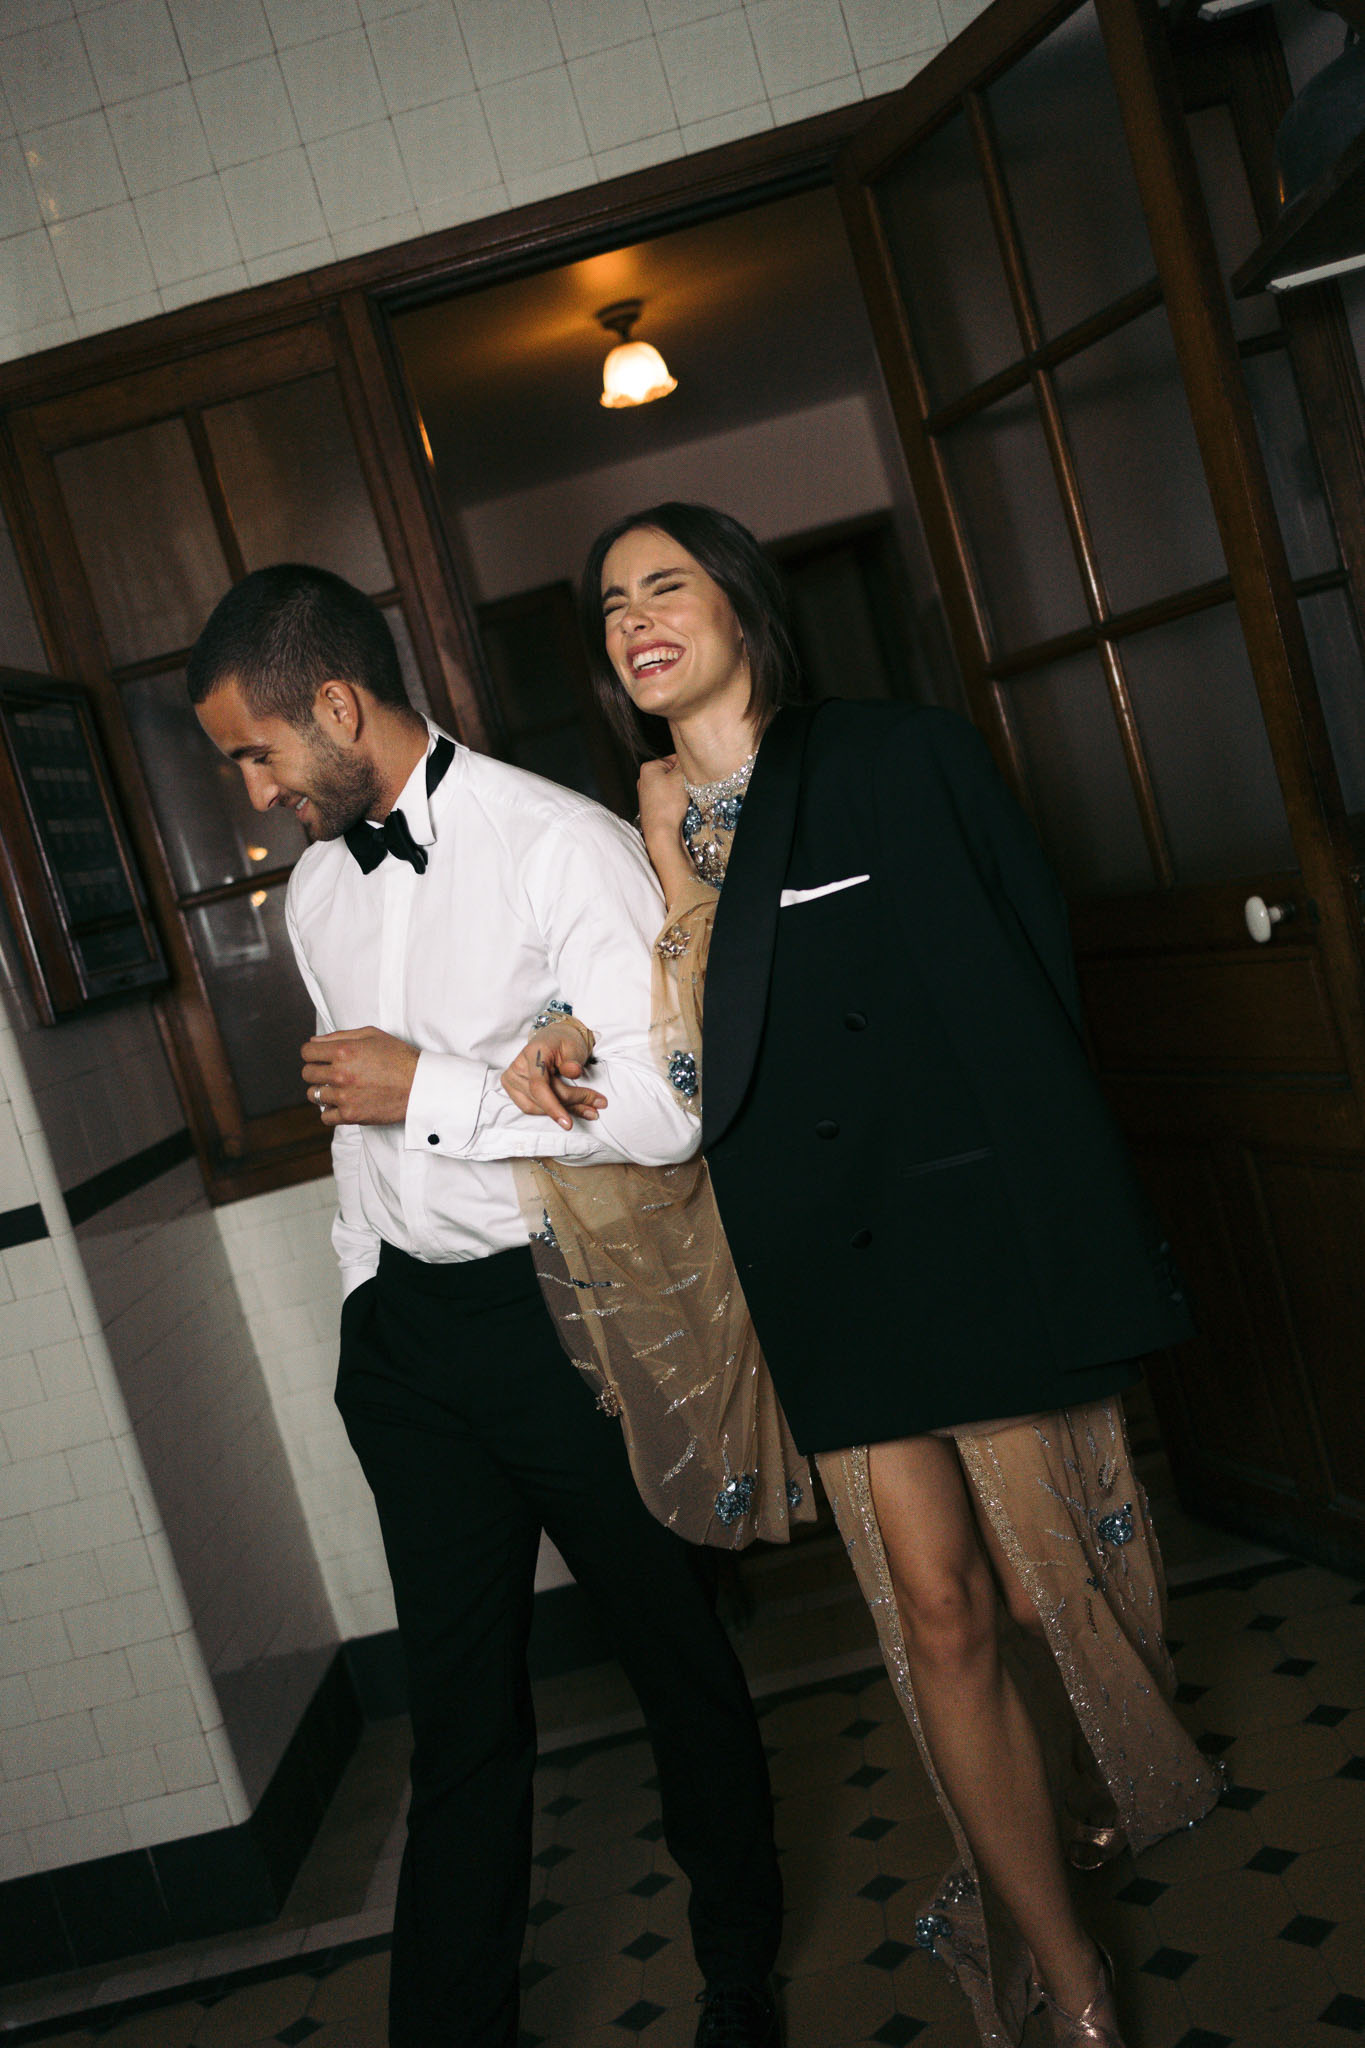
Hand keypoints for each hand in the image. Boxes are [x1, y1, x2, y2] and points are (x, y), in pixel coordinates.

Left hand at [302, 1027, 418, 1125]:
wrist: (421, 1085)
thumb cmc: (399, 1057)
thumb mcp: (372, 1035)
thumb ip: (340, 1036)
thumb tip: (314, 1042)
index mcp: (343, 1050)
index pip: (307, 1052)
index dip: (312, 1053)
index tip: (319, 1057)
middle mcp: (340, 1073)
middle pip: (308, 1073)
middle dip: (316, 1071)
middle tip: (330, 1073)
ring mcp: (344, 1096)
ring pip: (314, 1095)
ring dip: (323, 1091)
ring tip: (337, 1089)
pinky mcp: (351, 1115)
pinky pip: (325, 1116)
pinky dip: (330, 1111)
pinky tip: (341, 1104)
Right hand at [500, 1023, 606, 1130]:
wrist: (554, 1039)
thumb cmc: (564, 1042)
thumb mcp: (574, 1046)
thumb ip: (573, 1060)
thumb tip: (573, 1072)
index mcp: (532, 1053)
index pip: (538, 1086)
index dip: (553, 1107)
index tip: (568, 1124)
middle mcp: (517, 1067)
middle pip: (543, 1098)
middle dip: (572, 1104)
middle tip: (597, 1105)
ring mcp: (512, 1080)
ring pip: (538, 1107)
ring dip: (564, 1110)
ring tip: (588, 1108)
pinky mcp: (514, 1091)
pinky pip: (533, 1108)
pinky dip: (554, 1110)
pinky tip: (571, 1109)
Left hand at [638, 756, 689, 860]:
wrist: (661, 834)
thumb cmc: (668, 805)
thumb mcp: (680, 778)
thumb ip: (685, 763)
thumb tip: (688, 756)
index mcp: (648, 768)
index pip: (675, 758)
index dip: (687, 766)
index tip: (694, 774)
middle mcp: (644, 780)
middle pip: (672, 773)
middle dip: (683, 779)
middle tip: (691, 787)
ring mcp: (647, 795)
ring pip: (671, 787)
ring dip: (681, 791)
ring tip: (685, 799)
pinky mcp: (652, 807)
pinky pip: (668, 799)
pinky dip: (676, 802)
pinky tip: (680, 808)